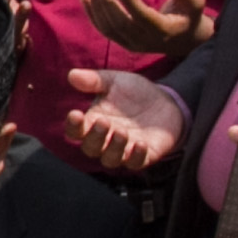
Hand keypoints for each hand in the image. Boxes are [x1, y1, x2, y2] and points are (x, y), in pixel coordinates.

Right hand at [62, 69, 183, 175]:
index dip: (73, 126)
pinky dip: (137, 156)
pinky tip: (140, 144)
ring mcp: (124, 150)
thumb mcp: (114, 81)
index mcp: (93, 122)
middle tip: (103, 122)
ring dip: (114, 149)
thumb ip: (94, 80)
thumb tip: (72, 74)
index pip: (75, 131)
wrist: (165, 101)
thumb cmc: (134, 92)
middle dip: (95, 138)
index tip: (75, 114)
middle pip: (90, 148)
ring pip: (110, 160)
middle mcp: (105, 140)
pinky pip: (136, 163)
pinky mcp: (144, 156)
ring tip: (122, 132)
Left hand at [82, 0, 208, 56]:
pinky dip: (94, 16)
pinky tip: (85, 0)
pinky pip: (106, 31)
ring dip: (98, 8)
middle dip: (108, 3)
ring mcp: (134, 45)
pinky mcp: (125, 43)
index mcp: (164, 30)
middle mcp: (146, 41)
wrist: (186, 40)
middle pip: (122, 24)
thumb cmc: (190, 14)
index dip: (129, 1)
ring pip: (111, 29)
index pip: (142, 16)